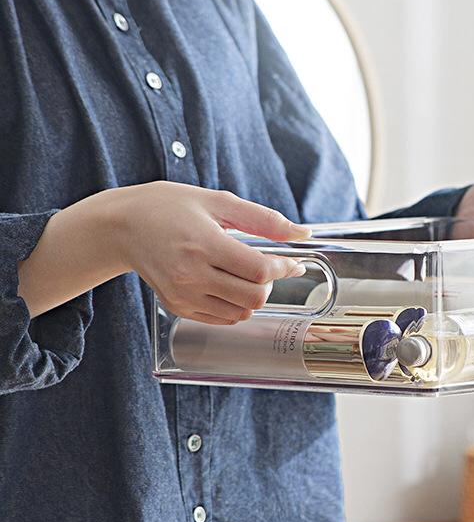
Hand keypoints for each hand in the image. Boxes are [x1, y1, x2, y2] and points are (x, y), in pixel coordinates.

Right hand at [112, 183, 309, 324]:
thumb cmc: (170, 207)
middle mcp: (192, 275)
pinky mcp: (178, 307)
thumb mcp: (218, 202)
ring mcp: (183, 295)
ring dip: (253, 296)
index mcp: (204, 244)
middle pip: (254, 296)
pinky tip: (227, 285)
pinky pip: (222, 319)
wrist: (122, 226)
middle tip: (266, 266)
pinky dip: (235, 306)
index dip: (284, 268)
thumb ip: (264, 219)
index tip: (293, 262)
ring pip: (241, 313)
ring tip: (243, 274)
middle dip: (269, 283)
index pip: (259, 271)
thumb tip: (303, 233)